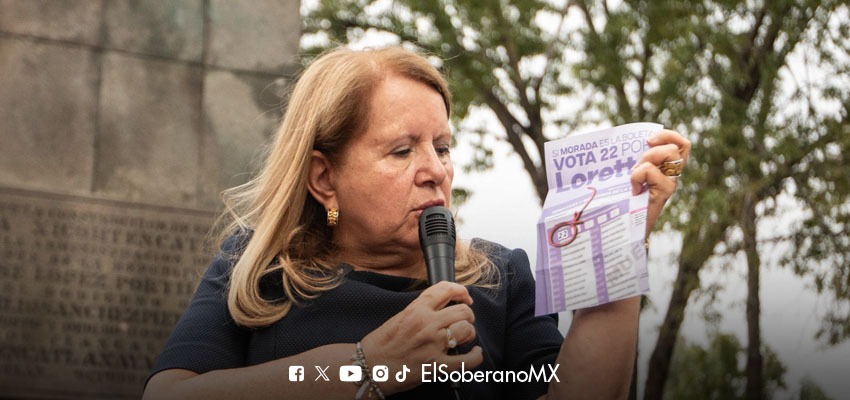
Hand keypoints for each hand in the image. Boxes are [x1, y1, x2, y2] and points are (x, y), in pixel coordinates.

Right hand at [360, 281, 482, 393]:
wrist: (368, 368)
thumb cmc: (380, 345)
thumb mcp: (399, 317)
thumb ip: (420, 311)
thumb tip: (442, 308)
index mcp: (416, 310)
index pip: (445, 289)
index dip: (460, 290)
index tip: (464, 296)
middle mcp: (427, 325)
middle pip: (463, 311)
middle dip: (467, 315)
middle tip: (464, 320)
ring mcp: (432, 345)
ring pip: (467, 330)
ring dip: (469, 333)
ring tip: (463, 337)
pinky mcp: (436, 366)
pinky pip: (467, 361)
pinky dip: (475, 356)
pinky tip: (474, 353)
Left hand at [630, 129, 690, 235]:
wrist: (623, 228)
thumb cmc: (623, 200)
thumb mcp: (628, 174)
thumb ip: (634, 159)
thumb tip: (622, 140)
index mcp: (665, 168)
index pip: (681, 144)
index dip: (668, 135)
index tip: (648, 139)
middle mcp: (673, 175)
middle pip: (677, 147)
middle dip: (654, 148)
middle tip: (637, 164)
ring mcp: (671, 184)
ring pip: (670, 153)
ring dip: (647, 159)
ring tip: (635, 176)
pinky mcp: (665, 192)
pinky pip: (651, 171)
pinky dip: (637, 176)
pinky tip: (633, 190)